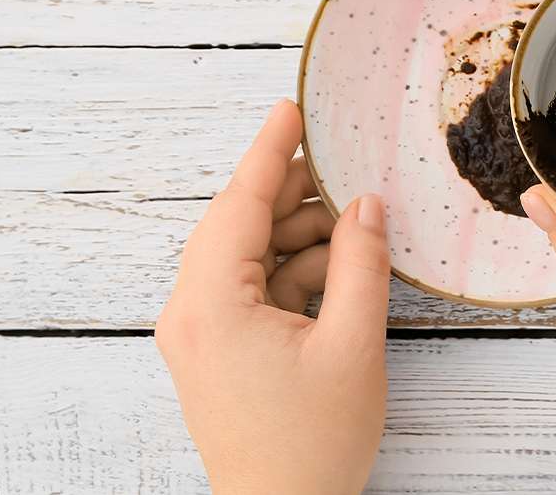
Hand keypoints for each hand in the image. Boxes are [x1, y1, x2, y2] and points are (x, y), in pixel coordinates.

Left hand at [156, 100, 389, 494]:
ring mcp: (199, 335)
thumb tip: (365, 206)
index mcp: (211, 307)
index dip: (268, 152)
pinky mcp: (216, 352)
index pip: (237, 205)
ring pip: (248, 257)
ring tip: (354, 229)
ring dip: (299, 238)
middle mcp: (190, 314)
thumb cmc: (311, 445)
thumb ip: (359, 265)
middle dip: (293, 195)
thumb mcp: (352, 346)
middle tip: (344, 168)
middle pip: (239, 226)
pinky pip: (251, 290)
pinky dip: (292, 273)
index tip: (290, 110)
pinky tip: (338, 270)